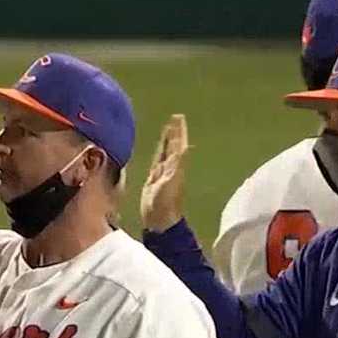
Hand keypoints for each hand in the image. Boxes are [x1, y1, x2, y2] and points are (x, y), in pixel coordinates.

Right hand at [140, 113, 190, 233]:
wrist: (159, 220)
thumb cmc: (165, 203)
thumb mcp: (171, 181)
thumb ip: (177, 165)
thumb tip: (184, 147)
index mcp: (176, 167)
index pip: (177, 145)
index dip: (178, 132)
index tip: (178, 117)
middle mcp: (170, 168)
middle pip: (173, 145)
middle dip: (174, 132)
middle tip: (176, 117)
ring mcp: (162, 173)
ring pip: (165, 152)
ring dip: (167, 140)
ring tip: (168, 128)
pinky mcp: (153, 179)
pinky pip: (157, 161)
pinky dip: (159, 153)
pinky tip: (159, 149)